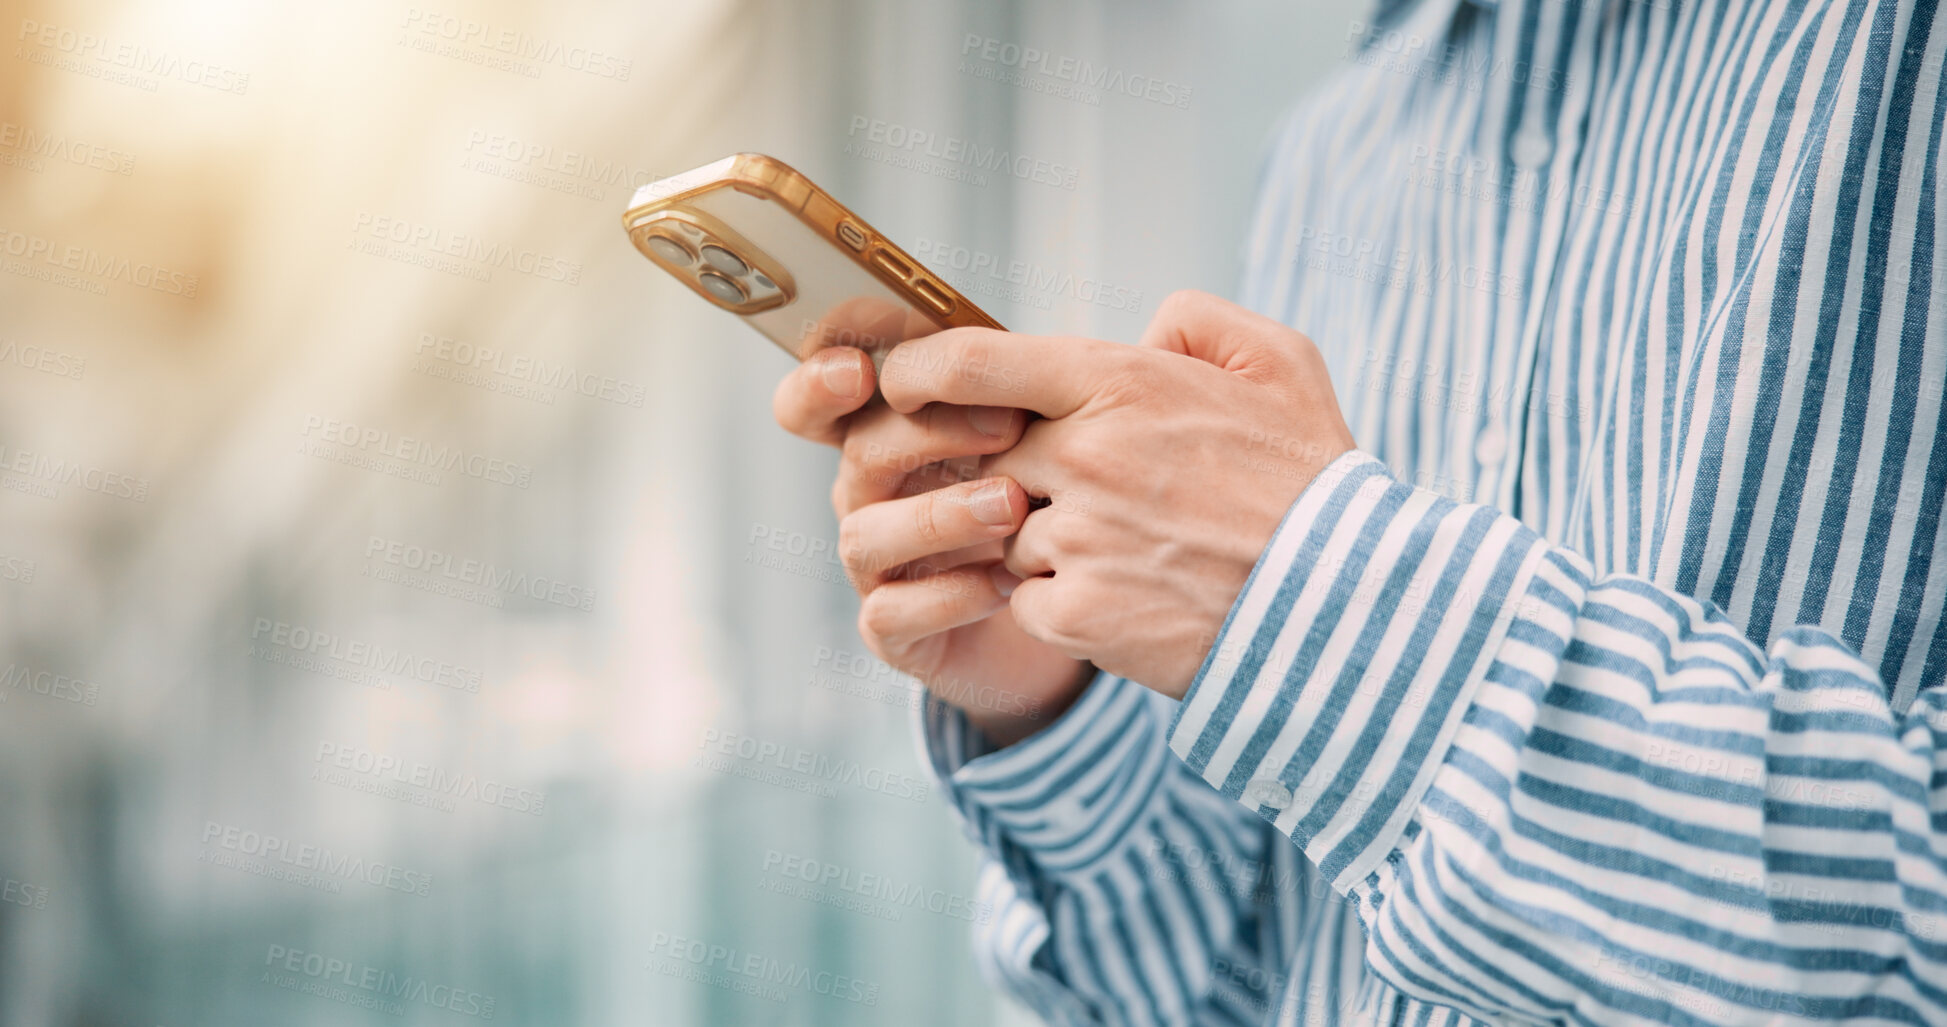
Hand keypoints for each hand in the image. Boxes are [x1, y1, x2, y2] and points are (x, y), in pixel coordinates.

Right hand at [772, 345, 1092, 745]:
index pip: (818, 399)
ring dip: (939, 515)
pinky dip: (948, 595)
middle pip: (858, 451)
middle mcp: (869, 495)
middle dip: (923, 432)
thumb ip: (1029, 383)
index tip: (862, 369)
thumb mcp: (1042, 433)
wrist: (1069, 607)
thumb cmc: (1048, 499)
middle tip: (1005, 426)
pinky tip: (1007, 583)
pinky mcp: (894, 631)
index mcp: (889, 433)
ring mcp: (877, 565)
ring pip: (866, 534)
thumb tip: (1067, 338)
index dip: (820, 379)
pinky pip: (892, 614)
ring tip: (1013, 505)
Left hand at [877, 290, 1355, 696]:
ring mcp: (1077, 538)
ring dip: (1044, 545)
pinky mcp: (1078, 615)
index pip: (969, 361)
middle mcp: (1083, 455)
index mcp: (1118, 384)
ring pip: (1005, 535)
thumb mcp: (1280, 362)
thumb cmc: (1313, 482)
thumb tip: (1141, 331)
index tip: (900, 388)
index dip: (916, 372)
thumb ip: (1196, 321)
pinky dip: (1062, 605)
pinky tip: (1128, 601)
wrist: (1346, 607)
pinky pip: (1027, 602)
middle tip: (1084, 496)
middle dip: (1015, 476)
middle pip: (984, 458)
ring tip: (1131, 553)